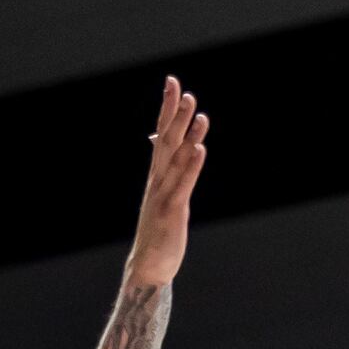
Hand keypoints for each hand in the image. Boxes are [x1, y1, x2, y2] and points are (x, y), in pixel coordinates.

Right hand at [128, 74, 209, 286]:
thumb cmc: (158, 230)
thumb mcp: (162, 194)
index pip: (161, 133)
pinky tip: (200, 148)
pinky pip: (183, 184)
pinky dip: (192, 166)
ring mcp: (164, 193)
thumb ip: (167, 169)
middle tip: (183, 90)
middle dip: (175, 114)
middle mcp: (158, 179)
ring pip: (176, 158)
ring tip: (198, 112)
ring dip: (187, 134)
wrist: (149, 265)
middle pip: (166, 140)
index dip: (167, 108)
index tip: (172, 82)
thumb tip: (160, 144)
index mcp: (157, 174)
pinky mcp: (172, 210)